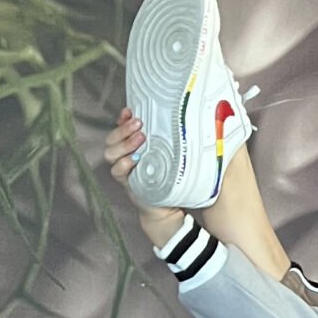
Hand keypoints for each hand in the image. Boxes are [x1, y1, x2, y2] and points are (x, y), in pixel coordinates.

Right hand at [106, 108, 183, 247]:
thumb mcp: (176, 155)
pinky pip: (117, 171)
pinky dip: (123, 164)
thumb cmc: (173, 177)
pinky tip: (134, 160)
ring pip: (110, 153)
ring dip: (124, 143)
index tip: (130, 110)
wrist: (169, 207)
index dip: (123, 118)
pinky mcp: (127, 182)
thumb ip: (179, 140)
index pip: (122, 127)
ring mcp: (125, 169)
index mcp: (136, 145)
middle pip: (112, 138)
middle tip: (140, 123)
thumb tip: (206, 122)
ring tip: (141, 138)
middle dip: (124, 129)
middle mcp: (126, 155)